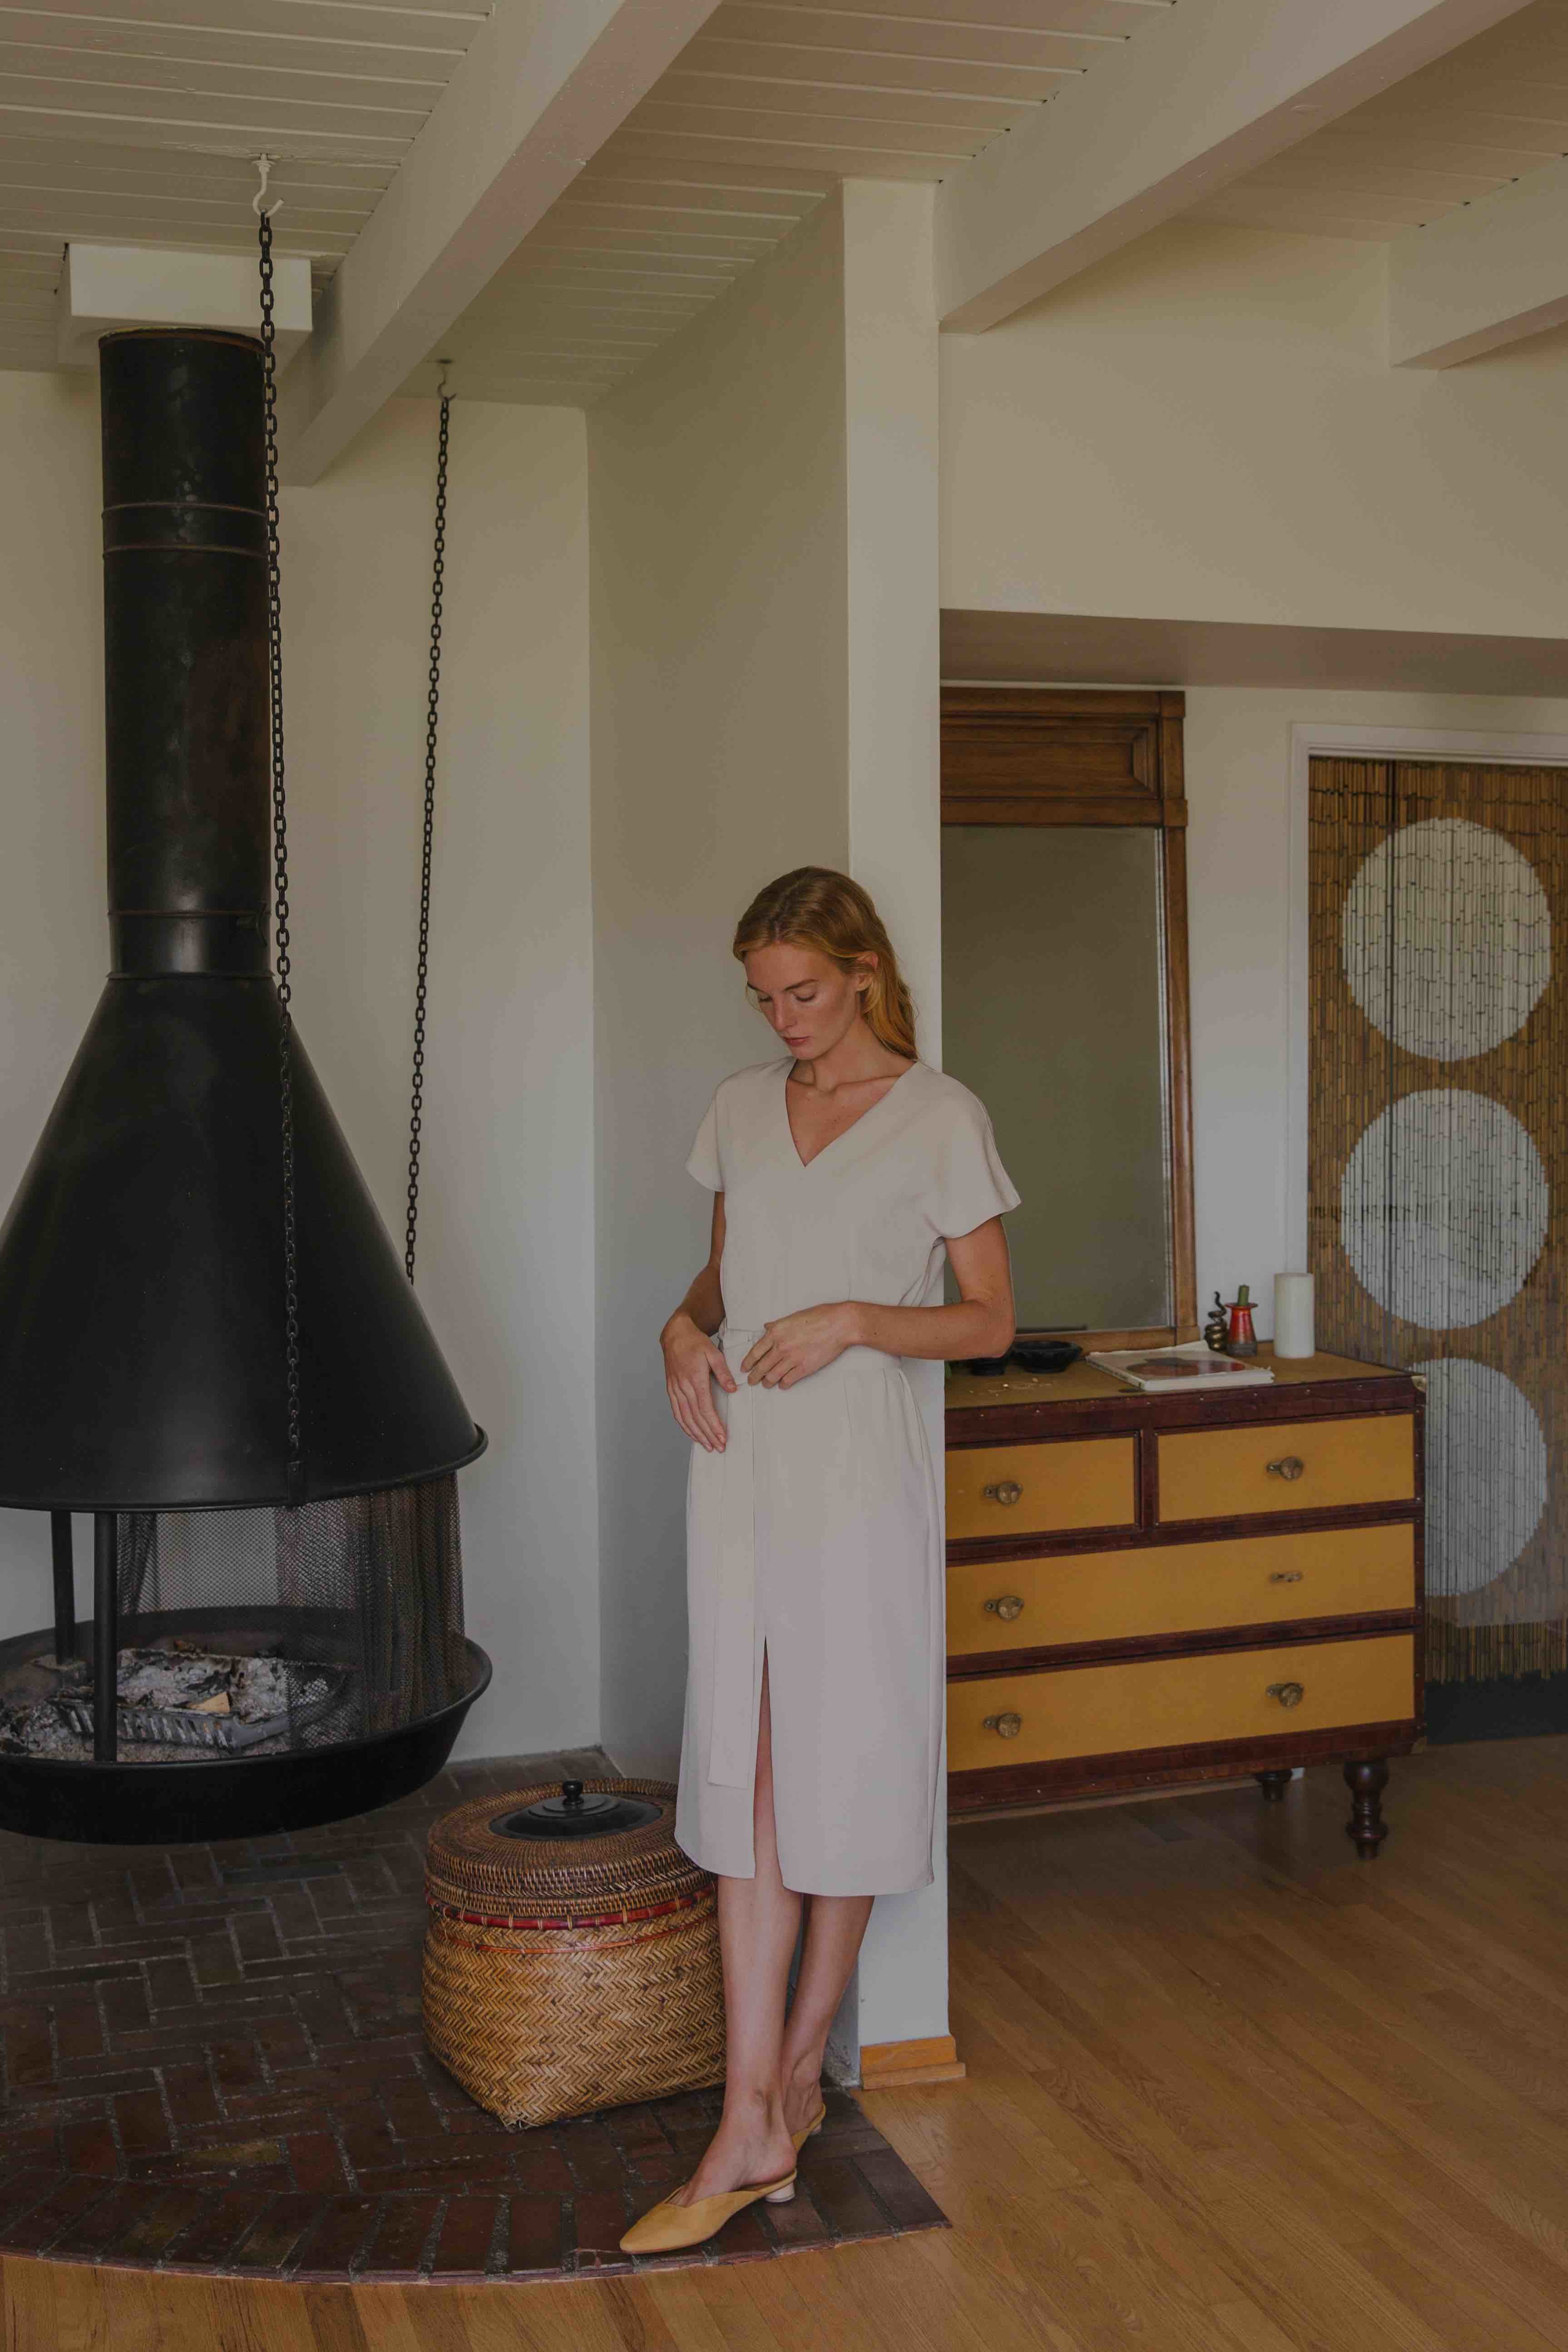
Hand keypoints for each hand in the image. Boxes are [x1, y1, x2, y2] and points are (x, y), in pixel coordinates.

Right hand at [662, 1313, 735, 1450]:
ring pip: (685, 1418)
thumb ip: (723, 1373)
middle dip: (708, 1434)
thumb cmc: (695, 1343)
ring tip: (707, 1445)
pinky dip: (684, 1425)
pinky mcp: (671, 1390)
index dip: (714, 1425)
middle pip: (696, 1417)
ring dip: (696, 1434)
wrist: (675, 1334)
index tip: (722, 1437)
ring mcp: (675, 1389)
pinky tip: (692, 1433)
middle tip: (718, 1447)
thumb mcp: (714, 1353)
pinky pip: (677, 1412)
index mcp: (695, 1379)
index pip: (705, 1408)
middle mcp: (683, 1387)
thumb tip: (732, 1390)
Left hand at [741, 1303, 860, 1388]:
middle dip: (754, 1376)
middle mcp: (781, 1346)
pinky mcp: (804, 1368)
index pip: (755, 1351)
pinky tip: (782, 1385)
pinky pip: (788, 1380)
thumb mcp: (793, 1317)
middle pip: (761, 1366)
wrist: (839, 1325)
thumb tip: (767, 1327)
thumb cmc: (819, 1317)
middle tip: (751, 1380)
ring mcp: (792, 1358)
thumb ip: (777, 1325)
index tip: (744, 1368)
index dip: (748, 1362)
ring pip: (773, 1376)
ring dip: (767, 1382)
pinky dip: (783, 1384)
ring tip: (765, 1384)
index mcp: (776, 1333)